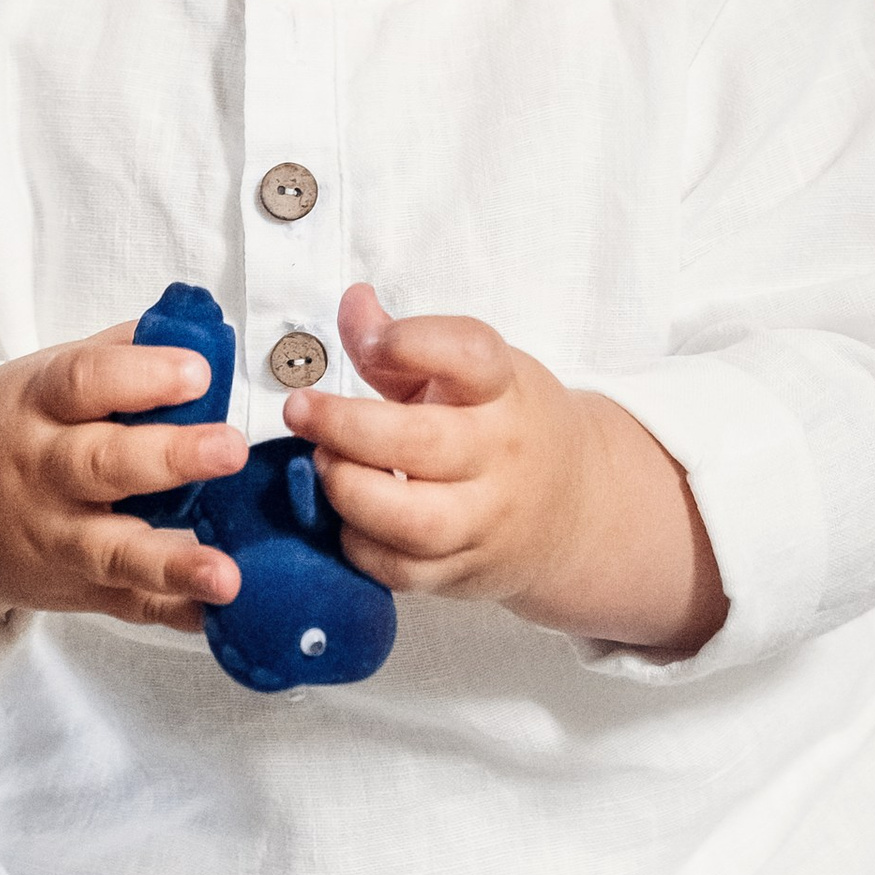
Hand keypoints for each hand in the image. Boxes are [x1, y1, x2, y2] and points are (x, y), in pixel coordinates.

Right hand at [0, 332, 249, 640]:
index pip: (84, 382)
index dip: (140, 375)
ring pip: (110, 552)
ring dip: (170, 563)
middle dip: (168, 457)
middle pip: (102, 465)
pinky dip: (168, 613)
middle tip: (230, 448)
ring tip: (226, 574)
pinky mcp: (71, 590)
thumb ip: (121, 353)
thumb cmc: (9, 428)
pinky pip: (123, 606)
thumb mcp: (45, 377)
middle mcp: (41, 475)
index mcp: (36, 407)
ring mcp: (54, 540)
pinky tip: (213, 613)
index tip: (198, 371)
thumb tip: (198, 321)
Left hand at [286, 282, 725, 657]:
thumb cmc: (506, 426)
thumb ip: (403, 346)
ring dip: (349, 490)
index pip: (469, 355)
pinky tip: (344, 514)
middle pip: (422, 442)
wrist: (575, 508)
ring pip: (412, 520)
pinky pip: (400, 570)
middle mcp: (501, 454)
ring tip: (322, 463)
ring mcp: (486, 520)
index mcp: (504, 390)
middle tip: (299, 410)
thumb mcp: (472, 374)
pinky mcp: (463, 572)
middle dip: (345, 426)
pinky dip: (359, 545)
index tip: (369, 341)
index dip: (411, 341)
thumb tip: (352, 303)